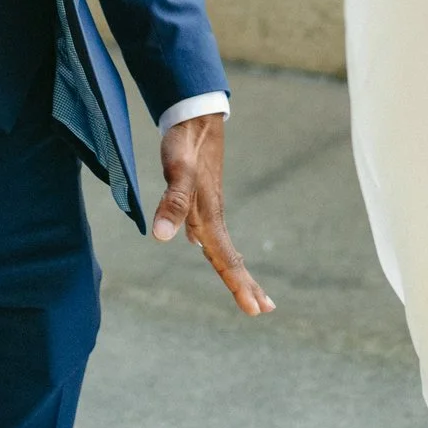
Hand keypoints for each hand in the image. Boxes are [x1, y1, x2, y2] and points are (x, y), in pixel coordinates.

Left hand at [153, 113, 273, 315]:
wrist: (194, 116)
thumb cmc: (185, 142)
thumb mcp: (177, 170)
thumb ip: (172, 202)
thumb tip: (163, 237)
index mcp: (209, 215)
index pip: (227, 258)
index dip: (239, 285)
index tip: (255, 310)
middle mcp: (211, 215)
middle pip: (230, 257)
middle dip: (245, 285)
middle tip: (264, 311)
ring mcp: (207, 208)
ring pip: (223, 246)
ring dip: (236, 271)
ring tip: (250, 292)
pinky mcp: (200, 198)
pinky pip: (210, 231)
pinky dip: (214, 245)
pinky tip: (201, 246)